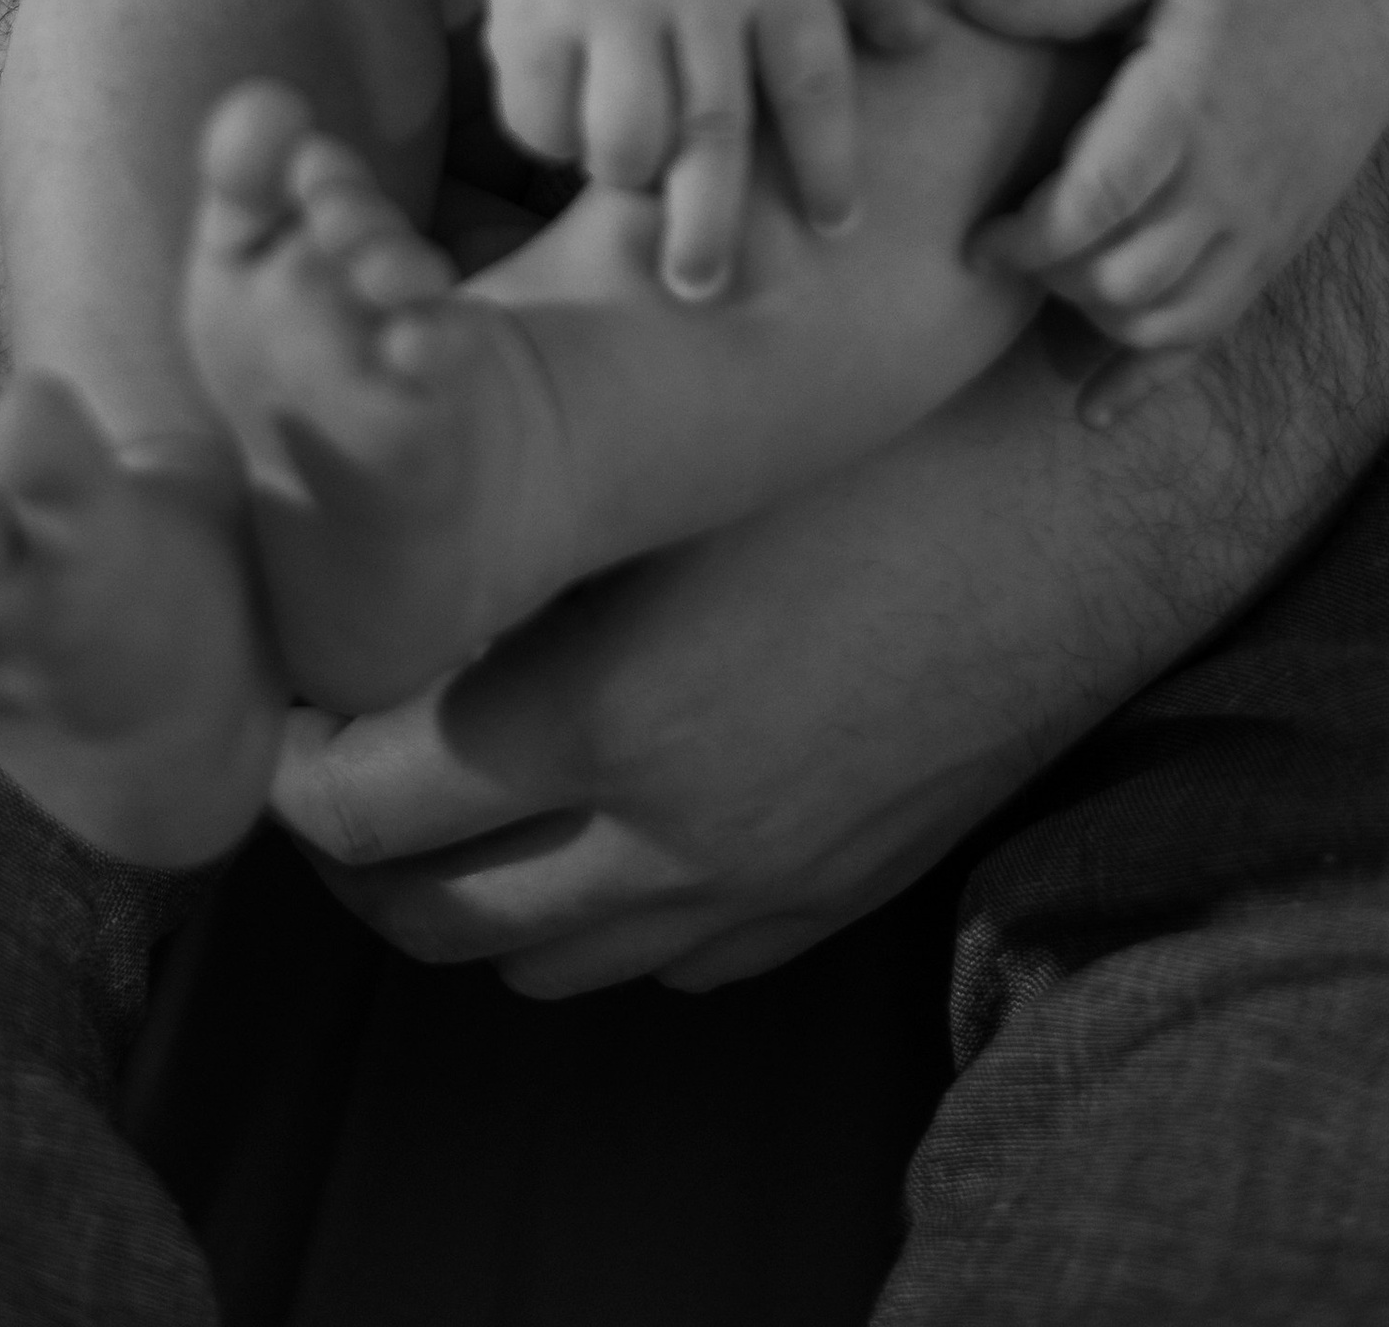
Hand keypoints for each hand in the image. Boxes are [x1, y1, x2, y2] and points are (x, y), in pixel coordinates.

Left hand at [269, 335, 1130, 993]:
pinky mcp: (830, 895)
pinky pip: (662, 962)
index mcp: (608, 706)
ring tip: (440, 787)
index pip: (359, 798)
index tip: (285, 687)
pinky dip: (594, 915)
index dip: (290, 752)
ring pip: (533, 959)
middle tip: (330, 749)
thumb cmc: (888, 426)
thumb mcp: (688, 437)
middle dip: (345, 846)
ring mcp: (755, 882)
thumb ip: (529, 485)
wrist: (1102, 496)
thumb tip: (380, 467)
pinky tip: (589, 814)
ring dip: (463, 889)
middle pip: (422, 908)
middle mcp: (669, 829)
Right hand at [476, 0, 937, 297]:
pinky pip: (545, 119)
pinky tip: (571, 119)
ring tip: (634, 174)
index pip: (814, 80)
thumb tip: (925, 40)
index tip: (836, 228)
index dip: (828, 162)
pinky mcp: (529, 13)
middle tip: (705, 288)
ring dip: (628, 175)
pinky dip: (557, 139)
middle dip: (711, 222)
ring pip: (623, 135)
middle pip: (712, 128)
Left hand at [956, 0, 1388, 416]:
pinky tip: (1093, 405)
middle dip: (1052, 278)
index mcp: (1187, 105)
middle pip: (1124, 278)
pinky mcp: (1272, 256)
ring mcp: (1256, 229)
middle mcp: (1227, 182)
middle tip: (1018, 247)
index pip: (1100, 201)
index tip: (979, 242)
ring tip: (1061, 276)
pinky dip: (1146, 379)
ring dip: (1093, 318)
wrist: (1364, 17)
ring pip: (1163, 321)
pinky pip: (1209, 337)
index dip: (1029, 237)